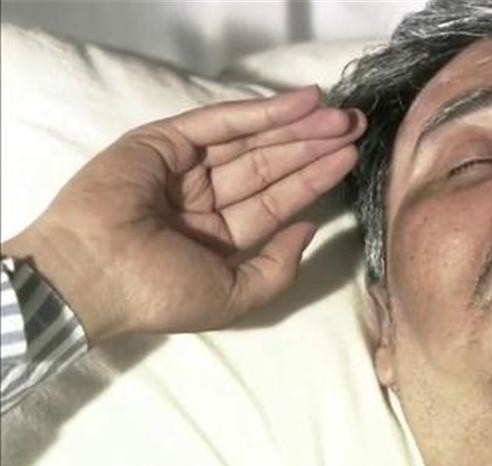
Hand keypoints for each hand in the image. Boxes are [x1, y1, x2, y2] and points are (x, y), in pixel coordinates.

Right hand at [1, 85, 364, 344]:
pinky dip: (262, 111)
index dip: (314, 179)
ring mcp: (185, 168)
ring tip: (341, 114)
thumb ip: (277, 267)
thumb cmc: (161, 293)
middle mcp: (206, 198)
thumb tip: (309, 228)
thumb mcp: (236, 296)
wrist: (95, 273)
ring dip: (297, 126)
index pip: (277, 201)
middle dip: (313, 145)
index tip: (350, 157)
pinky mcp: (165, 141)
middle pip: (271, 165)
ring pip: (252, 141)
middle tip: (356, 125)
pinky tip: (302, 103)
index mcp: (220, 236)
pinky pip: (221, 123)